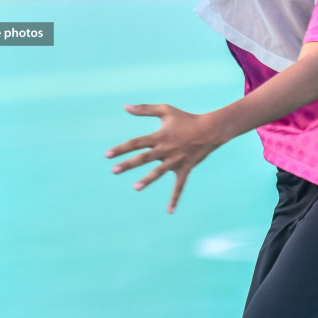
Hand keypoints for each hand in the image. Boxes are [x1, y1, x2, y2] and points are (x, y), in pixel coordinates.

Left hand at [106, 103, 223, 212]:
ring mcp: (176, 160)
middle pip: (144, 158)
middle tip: (114, 170)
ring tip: (135, 187)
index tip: (107, 155)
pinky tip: (169, 211)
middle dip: (128, 164)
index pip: (136, 143)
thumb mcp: (165, 110)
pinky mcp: (185, 169)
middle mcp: (166, 149)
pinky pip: (179, 186)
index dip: (121, 148)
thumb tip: (125, 106)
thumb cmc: (186, 119)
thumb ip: (144, 109)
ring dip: (148, 180)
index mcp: (159, 136)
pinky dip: (175, 198)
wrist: (210, 130)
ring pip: (159, 172)